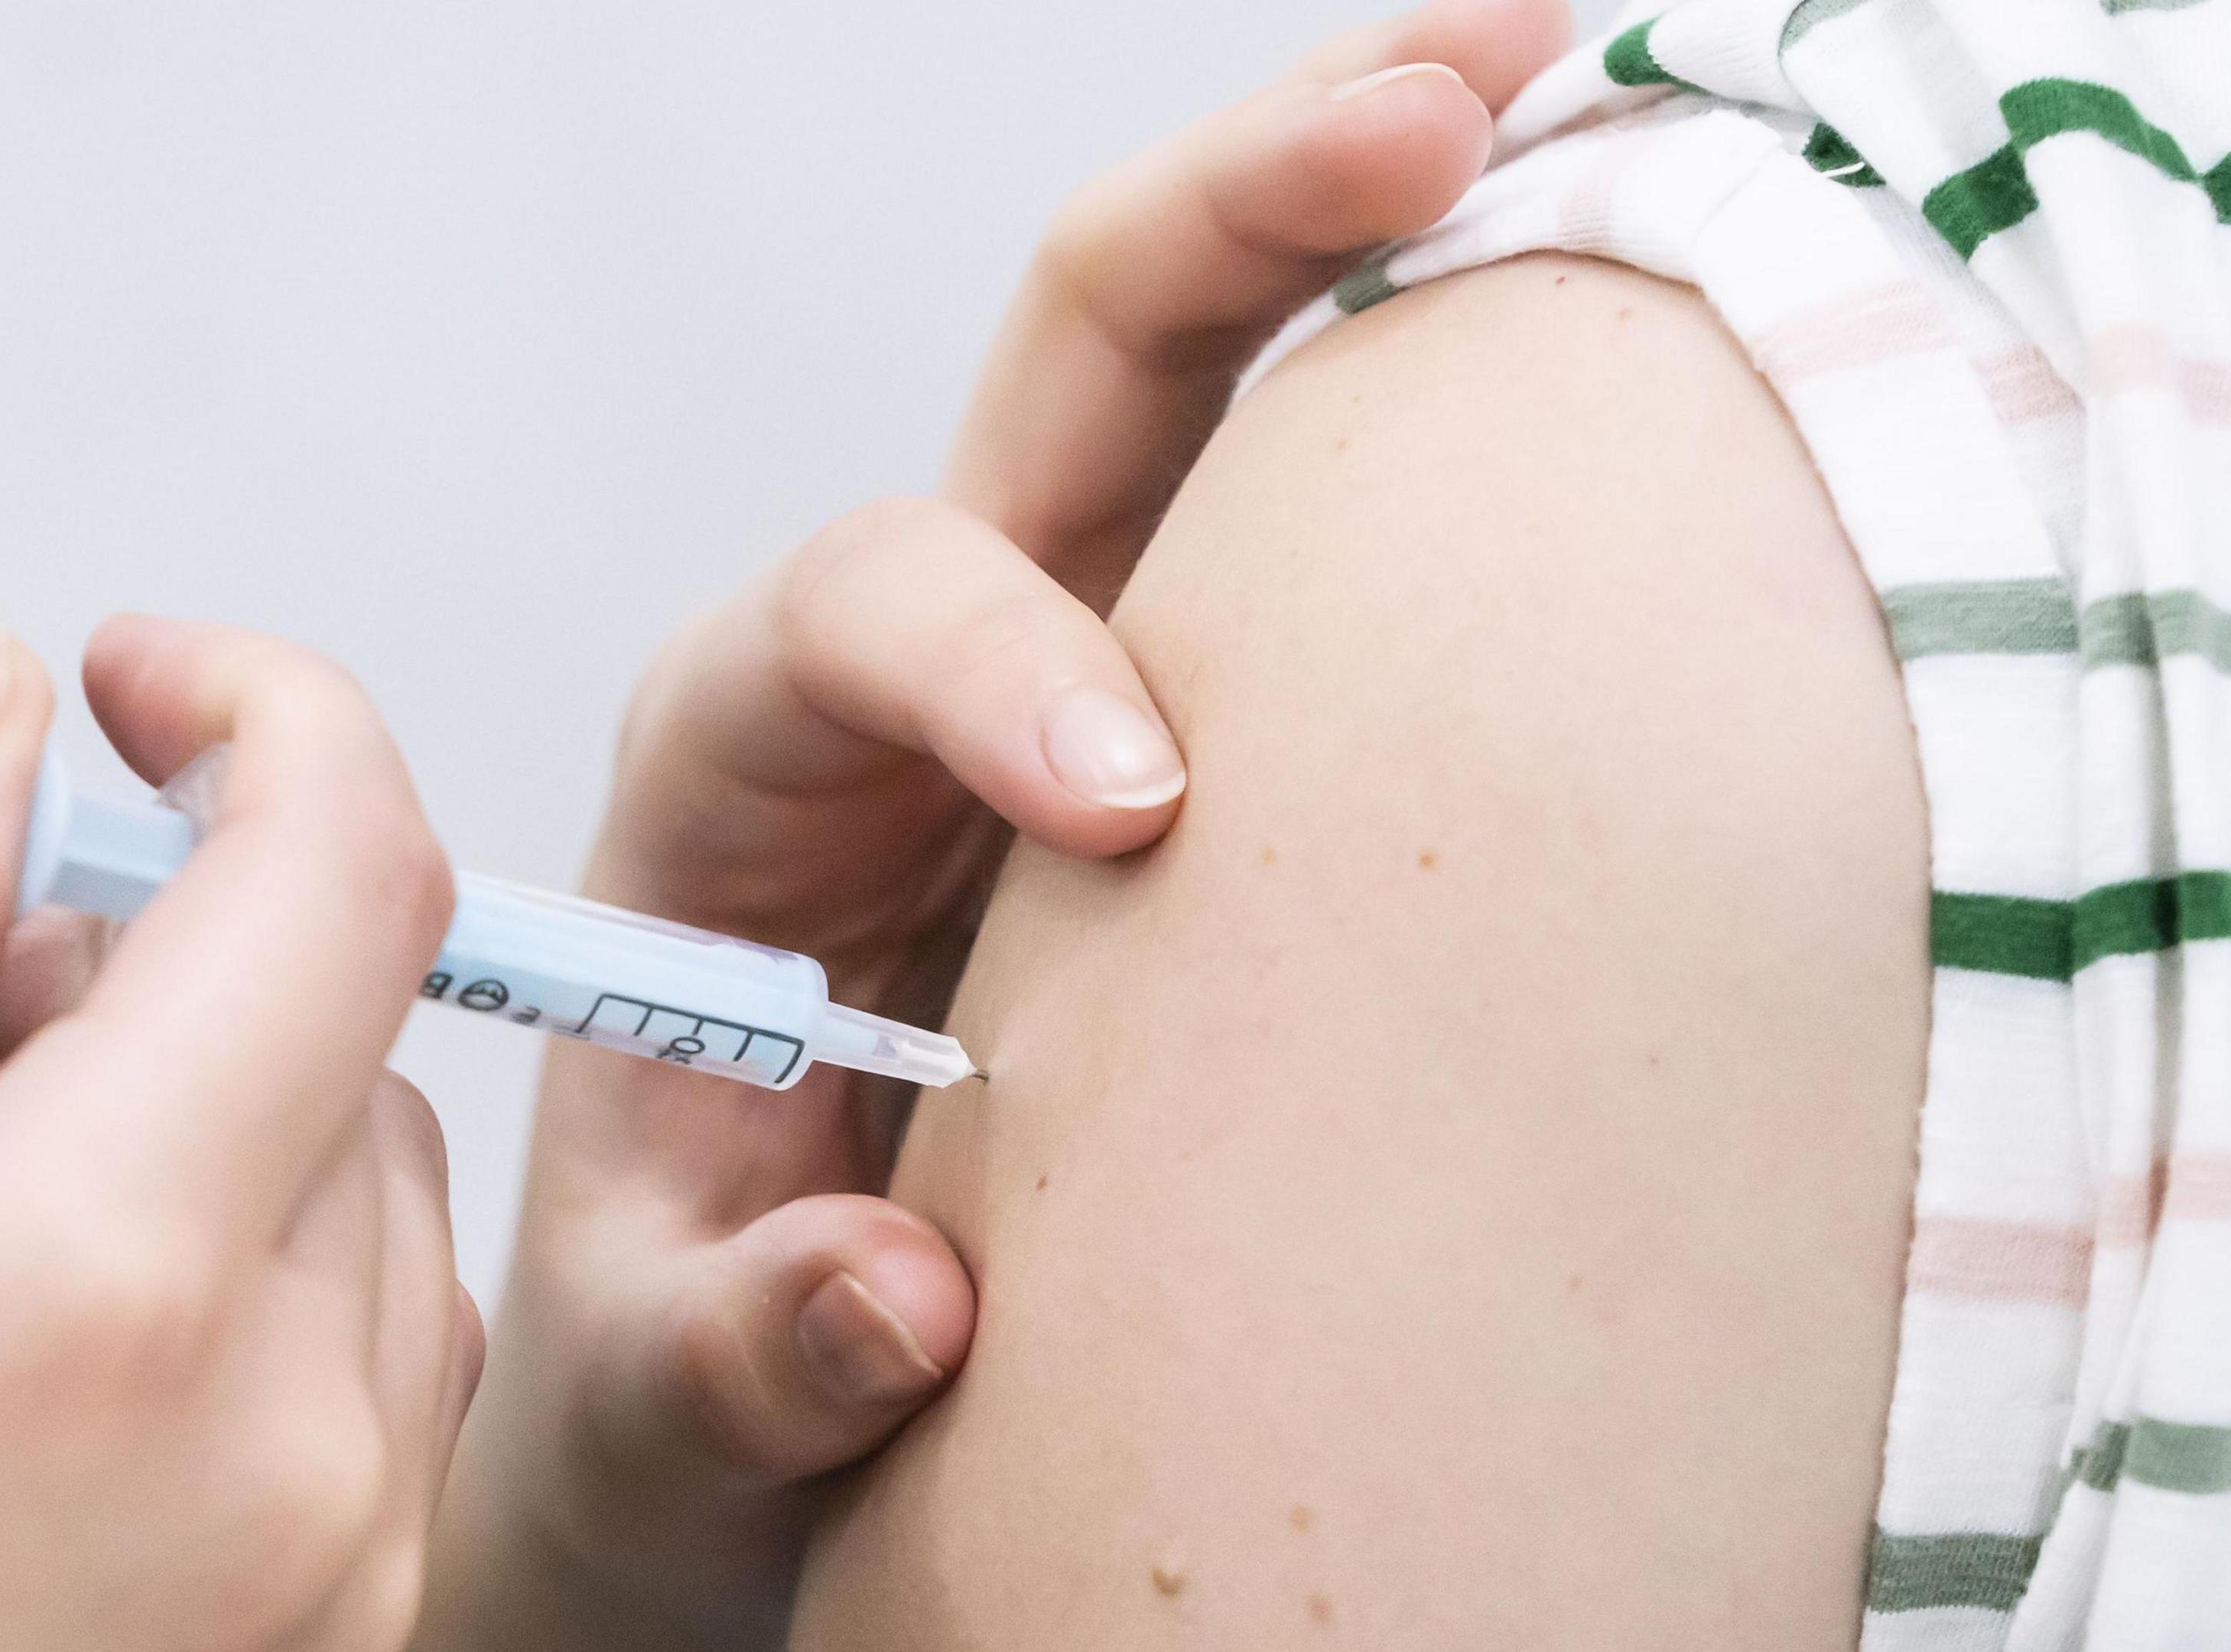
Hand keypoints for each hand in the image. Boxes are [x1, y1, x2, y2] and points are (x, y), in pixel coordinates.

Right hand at [0, 619, 484, 1651]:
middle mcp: (294, 1448)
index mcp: (103, 1304)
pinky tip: (25, 1391)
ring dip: (196, 1143)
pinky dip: (237, 1295)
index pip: (340, 880)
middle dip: (153, 981)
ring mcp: (347, 1568)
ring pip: (365, 1193)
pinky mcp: (349, 1643)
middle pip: (345, 1037)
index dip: (264, 716)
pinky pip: (369, 1363)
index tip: (145, 683)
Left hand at [411, 3, 1571, 1647]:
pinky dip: (1439, 371)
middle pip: (1058, 374)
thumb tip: (898, 1302)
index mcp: (730, 784)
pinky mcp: (1208, 727)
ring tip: (1543, 73)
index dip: (992, 662)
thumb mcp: (651, 1405)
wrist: (725, 1409)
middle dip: (1228, 220)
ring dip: (1358, 206)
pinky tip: (1579, 276)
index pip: (849, 618)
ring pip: (1205, 379)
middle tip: (1439, 101)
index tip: (1144, 805)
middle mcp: (906, 678)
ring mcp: (1073, 673)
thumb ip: (734, 1355)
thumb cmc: (669, 1376)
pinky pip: (1313, 514)